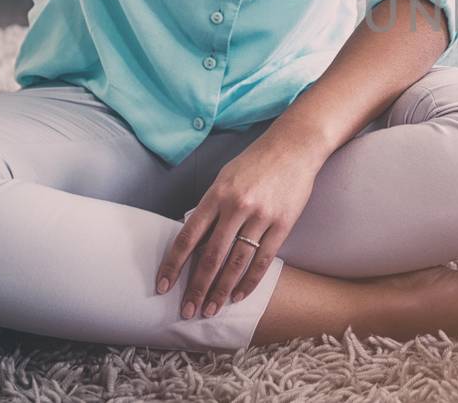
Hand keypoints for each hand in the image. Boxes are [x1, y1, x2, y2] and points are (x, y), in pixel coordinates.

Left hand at [156, 132, 317, 318]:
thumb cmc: (255, 162)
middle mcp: (236, 206)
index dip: (174, 265)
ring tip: (212, 310)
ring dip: (222, 290)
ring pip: (237, 262)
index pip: (188, 237)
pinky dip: (250, 281)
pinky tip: (239, 295)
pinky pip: (264, 259)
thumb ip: (210, 207)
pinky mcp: (283, 223)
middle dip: (198, 288)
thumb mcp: (225, 178)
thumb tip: (195, 239)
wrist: (295, 146)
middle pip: (212, 256)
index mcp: (216, 195)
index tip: (163, 286)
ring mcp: (261, 216)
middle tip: (188, 311)